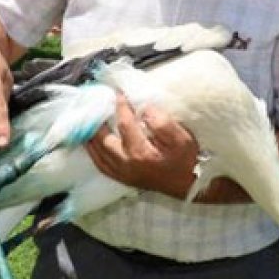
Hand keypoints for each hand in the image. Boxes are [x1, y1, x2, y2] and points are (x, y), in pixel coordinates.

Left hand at [85, 96, 199, 198]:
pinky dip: (94, 154)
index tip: (119, 93)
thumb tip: (144, 109)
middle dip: (98, 122)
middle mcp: (128, 165)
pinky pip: (102, 166)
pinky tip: (92, 144)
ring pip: (99, 155)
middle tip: (95, 106)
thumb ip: (162, 123)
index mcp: (142, 153)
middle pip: (104, 141)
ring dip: (91, 139)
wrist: (191, 185)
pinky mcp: (124, 179)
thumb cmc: (187, 160)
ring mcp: (124, 174)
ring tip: (87, 123)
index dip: (121, 107)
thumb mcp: (181, 138)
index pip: (125, 124)